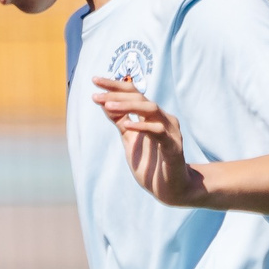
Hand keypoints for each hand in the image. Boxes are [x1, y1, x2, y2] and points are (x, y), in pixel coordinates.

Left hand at [93, 78, 205, 206]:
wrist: (170, 188)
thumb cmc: (151, 163)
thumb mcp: (130, 139)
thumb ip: (120, 121)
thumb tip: (104, 102)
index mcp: (152, 116)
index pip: (134, 93)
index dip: (115, 85)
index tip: (94, 80)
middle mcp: (163, 118)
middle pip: (140, 97)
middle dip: (117, 95)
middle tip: (96, 96)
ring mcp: (170, 131)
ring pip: (150, 109)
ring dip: (128, 106)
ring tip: (108, 105)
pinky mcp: (174, 147)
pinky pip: (158, 131)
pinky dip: (142, 127)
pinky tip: (127, 126)